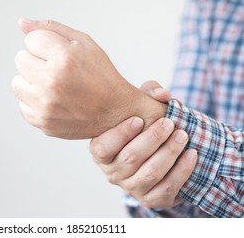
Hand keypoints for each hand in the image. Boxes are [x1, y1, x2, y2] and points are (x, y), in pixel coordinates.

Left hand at [12, 18, 166, 138]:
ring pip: (16, 82)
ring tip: (53, 85)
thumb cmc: (101, 75)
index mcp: (64, 58)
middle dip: (36, 61)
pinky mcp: (42, 122)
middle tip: (57, 70)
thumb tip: (21, 22)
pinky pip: (22, 104)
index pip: (30, 40)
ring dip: (31, 81)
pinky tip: (54, 100)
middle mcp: (52, 82)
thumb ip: (50, 29)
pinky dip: (34, 101)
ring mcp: (45, 105)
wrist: (116, 112)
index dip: (45, 45)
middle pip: (20, 59)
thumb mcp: (83, 43)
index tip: (59, 54)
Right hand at [90, 81, 196, 207]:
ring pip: (151, 173)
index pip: (103, 148)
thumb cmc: (143, 124)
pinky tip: (191, 154)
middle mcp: (113, 173)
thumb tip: (162, 94)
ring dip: (169, 152)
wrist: (156, 152)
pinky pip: (168, 187)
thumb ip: (147, 93)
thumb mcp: (140, 105)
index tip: (138, 120)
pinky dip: (182, 170)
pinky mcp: (151, 199)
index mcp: (101, 152)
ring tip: (183, 135)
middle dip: (152, 139)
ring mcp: (131, 188)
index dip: (120, 135)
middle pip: (131, 158)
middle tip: (169, 123)